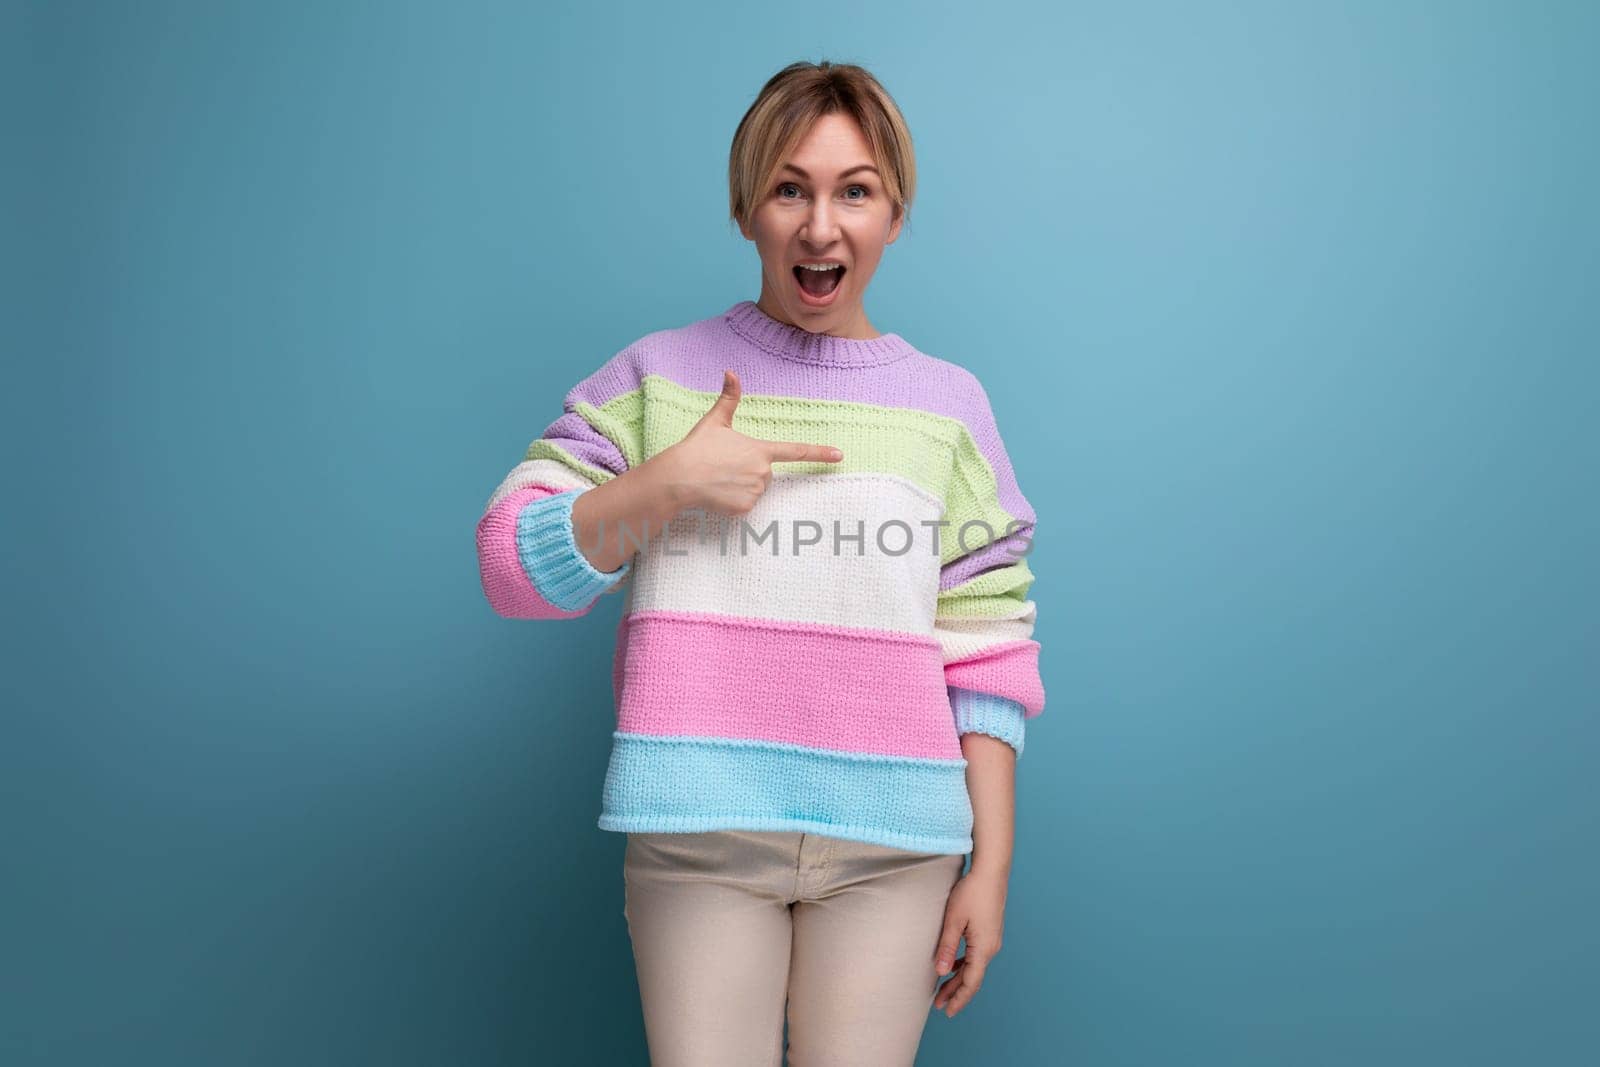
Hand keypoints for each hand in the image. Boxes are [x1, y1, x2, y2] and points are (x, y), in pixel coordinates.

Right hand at [648, 369, 842, 516]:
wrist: (678, 478)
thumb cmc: (696, 448)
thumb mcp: (714, 422)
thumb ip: (728, 398)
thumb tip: (731, 371)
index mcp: (759, 449)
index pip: (795, 451)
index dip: (819, 453)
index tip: (839, 455)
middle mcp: (762, 471)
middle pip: (765, 474)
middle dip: (748, 471)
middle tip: (725, 466)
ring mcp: (754, 492)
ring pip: (755, 490)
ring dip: (740, 487)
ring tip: (719, 479)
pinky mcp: (744, 509)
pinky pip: (745, 506)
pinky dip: (732, 502)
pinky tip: (717, 493)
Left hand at [932, 865, 1007, 1017]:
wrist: (991, 872)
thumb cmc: (971, 892)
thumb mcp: (954, 920)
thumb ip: (948, 947)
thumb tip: (941, 972)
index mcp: (984, 948)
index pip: (971, 982)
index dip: (958, 998)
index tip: (947, 1011)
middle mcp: (991, 947)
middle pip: (973, 978)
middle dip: (956, 992)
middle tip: (940, 1006)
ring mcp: (992, 940)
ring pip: (974, 967)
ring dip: (959, 979)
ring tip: (943, 989)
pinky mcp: (989, 932)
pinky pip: (977, 955)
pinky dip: (965, 965)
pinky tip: (953, 966)